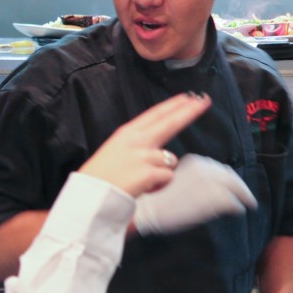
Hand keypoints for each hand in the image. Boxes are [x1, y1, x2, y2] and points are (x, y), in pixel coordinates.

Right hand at [78, 93, 210, 197]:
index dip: (173, 105)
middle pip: (170, 122)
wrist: (88, 196)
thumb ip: (136, 145)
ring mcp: (144, 155)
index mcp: (127, 133)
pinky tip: (144, 188)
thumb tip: (159, 151)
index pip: (155, 114)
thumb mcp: (115, 150)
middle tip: (204, 101)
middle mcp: (137, 140)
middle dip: (189, 111)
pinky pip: (167, 177)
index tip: (187, 97)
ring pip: (170, 159)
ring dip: (162, 171)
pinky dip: (160, 185)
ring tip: (141, 180)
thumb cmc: (100, 176)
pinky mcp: (149, 172)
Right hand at [132, 154, 257, 235]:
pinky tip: (240, 211)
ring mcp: (212, 182)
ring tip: (249, 204)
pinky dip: (238, 206)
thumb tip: (207, 188)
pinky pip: (233, 202)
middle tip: (246, 195)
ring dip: (244, 196)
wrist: (150, 209)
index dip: (227, 178)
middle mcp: (205, 168)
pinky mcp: (215, 197)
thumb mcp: (175, 178)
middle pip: (230, 175)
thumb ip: (193, 178)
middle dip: (239, 186)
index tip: (233, 186)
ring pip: (235, 187)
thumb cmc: (156, 198)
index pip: (218, 168)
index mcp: (195, 161)